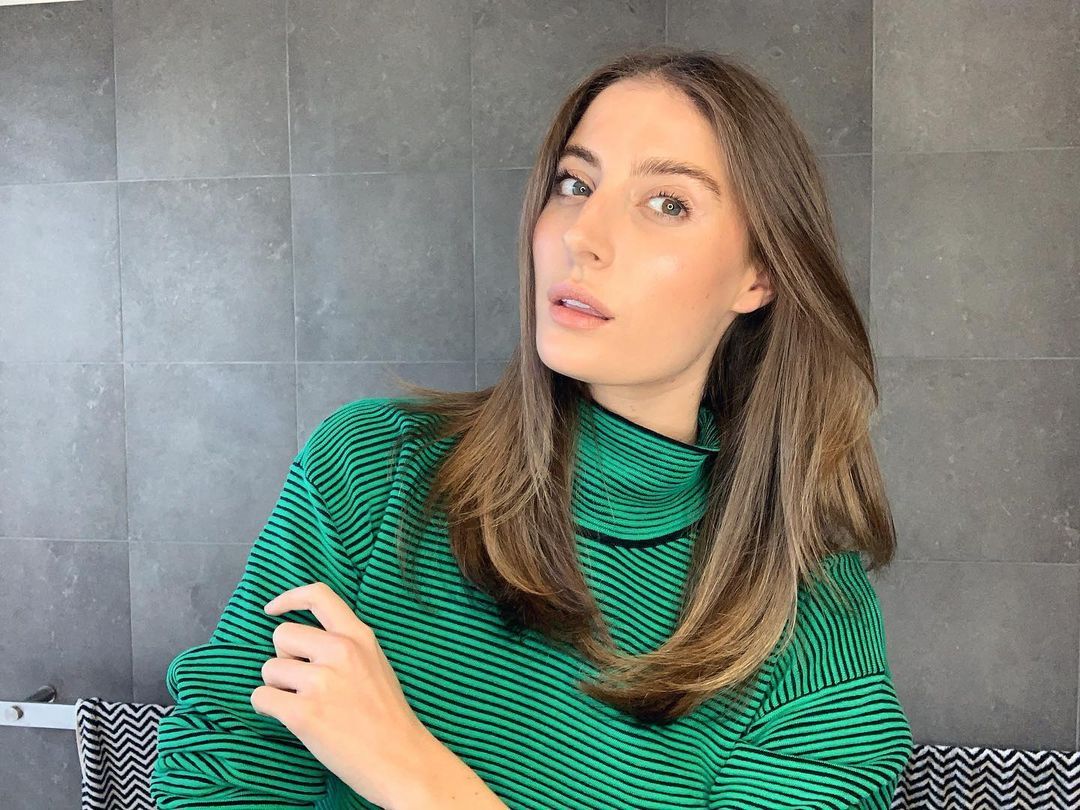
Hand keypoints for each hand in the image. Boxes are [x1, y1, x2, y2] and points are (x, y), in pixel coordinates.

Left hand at [253, 581, 434, 808]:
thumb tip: (305, 642)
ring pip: (268, 668)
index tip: (273, 610)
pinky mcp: (303, 713)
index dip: (289, 598)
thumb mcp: (375, 663)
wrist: (400, 758)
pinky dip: (267, 708)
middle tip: (304, 682)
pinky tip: (289, 718)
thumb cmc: (388, 715)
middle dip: (284, 658)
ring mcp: (321, 682)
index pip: (319, 596)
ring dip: (277, 687)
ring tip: (304, 704)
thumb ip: (345, 645)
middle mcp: (339, 652)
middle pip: (282, 635)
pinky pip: (260, 697)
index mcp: (359, 637)